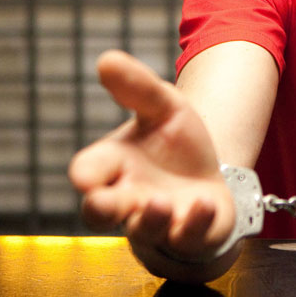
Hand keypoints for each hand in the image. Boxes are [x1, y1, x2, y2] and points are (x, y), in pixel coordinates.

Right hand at [68, 51, 235, 263]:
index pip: (88, 171)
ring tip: (160, 202)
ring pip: (143, 231)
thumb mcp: (163, 107)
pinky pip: (188, 237)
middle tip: (103, 202)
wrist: (210, 173)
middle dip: (99, 209)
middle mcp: (129, 198)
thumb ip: (137, 87)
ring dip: (149, 219)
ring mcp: (158, 221)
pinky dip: (194, 222)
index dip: (85, 174)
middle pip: (99, 213)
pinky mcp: (190, 235)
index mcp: (114, 165)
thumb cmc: (174, 143)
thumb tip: (106, 59)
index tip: (85, 175)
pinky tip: (203, 203)